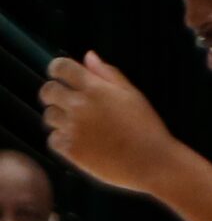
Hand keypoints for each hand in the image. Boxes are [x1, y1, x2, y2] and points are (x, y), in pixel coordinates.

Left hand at [40, 54, 185, 195]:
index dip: (58, 69)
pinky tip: (81, 143)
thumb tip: (88, 56)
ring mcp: (73, 128)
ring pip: (49, 116)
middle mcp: (80, 106)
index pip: (61, 67)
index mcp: (96, 89)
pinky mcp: (71, 150)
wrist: (154, 164)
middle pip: (48, 91)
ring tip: (80, 127)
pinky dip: (63, 140)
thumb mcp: (133, 95)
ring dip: (60, 119)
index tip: (62, 76)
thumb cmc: (148, 129)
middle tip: (67, 103)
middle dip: (54, 93)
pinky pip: (53, 140)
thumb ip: (108, 74)